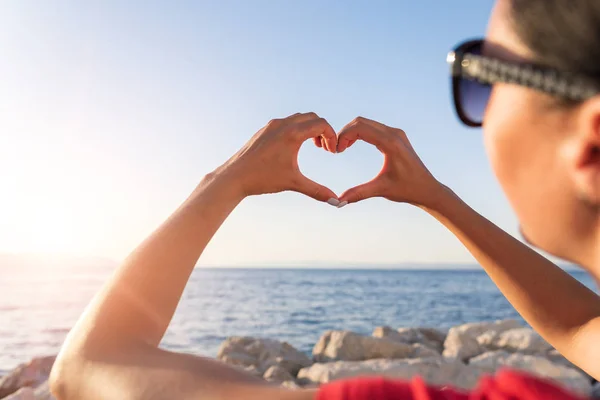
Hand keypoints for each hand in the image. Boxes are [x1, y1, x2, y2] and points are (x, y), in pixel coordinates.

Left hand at [218, 112, 339, 202]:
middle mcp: (282, 125)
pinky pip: (286, 122)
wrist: (234, 177)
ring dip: (310, 128)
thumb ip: (317, 191)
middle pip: (312, 117)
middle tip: (325, 148)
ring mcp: (272, 126)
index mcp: (292, 134)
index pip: (321, 124)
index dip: (332, 136)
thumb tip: (336, 202)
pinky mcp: (264, 130)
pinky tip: (294, 147)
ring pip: (298, 118)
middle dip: (323, 130)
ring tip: (313, 146)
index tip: (332, 151)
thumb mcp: (293, 183)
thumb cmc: (262, 179)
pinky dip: (297, 129)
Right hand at [337, 116, 442, 206]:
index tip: (337, 152)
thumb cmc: (408, 189)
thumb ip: (359, 193)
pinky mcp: (396, 136)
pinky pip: (373, 127)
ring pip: (366, 123)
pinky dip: (360, 133)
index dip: (344, 136)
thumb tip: (338, 202)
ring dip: (352, 132)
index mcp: (390, 143)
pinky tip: (352, 145)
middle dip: (345, 133)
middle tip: (337, 149)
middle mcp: (394, 133)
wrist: (428, 189)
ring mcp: (396, 133)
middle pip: (361, 121)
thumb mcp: (381, 190)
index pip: (360, 128)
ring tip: (343, 148)